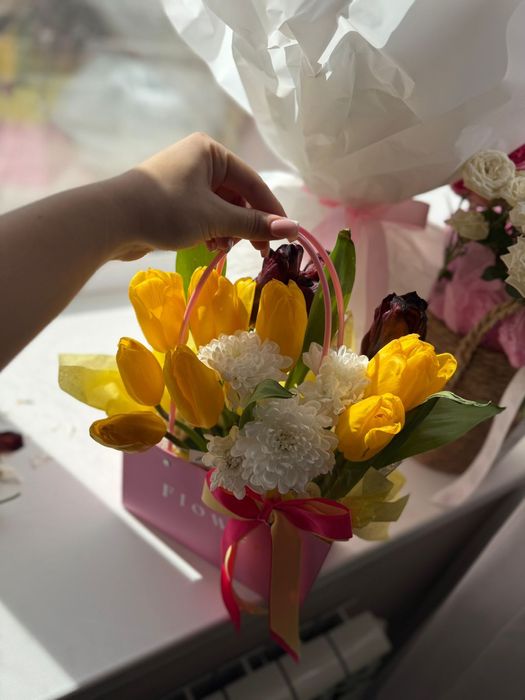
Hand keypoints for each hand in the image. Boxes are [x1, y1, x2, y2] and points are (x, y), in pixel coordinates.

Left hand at [110, 132, 298, 260]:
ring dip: (227, 232)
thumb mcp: (215, 218)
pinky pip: (203, 215)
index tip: (286, 237)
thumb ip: (253, 224)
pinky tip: (209, 249)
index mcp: (211, 152)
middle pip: (237, 196)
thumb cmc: (165, 210)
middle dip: (246, 224)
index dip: (271, 211)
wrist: (109, 220)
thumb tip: (292, 228)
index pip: (253, 182)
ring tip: (224, 250)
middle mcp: (198, 160)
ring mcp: (184, 180)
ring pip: (221, 208)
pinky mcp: (172, 200)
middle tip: (258, 251)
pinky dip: (210, 232)